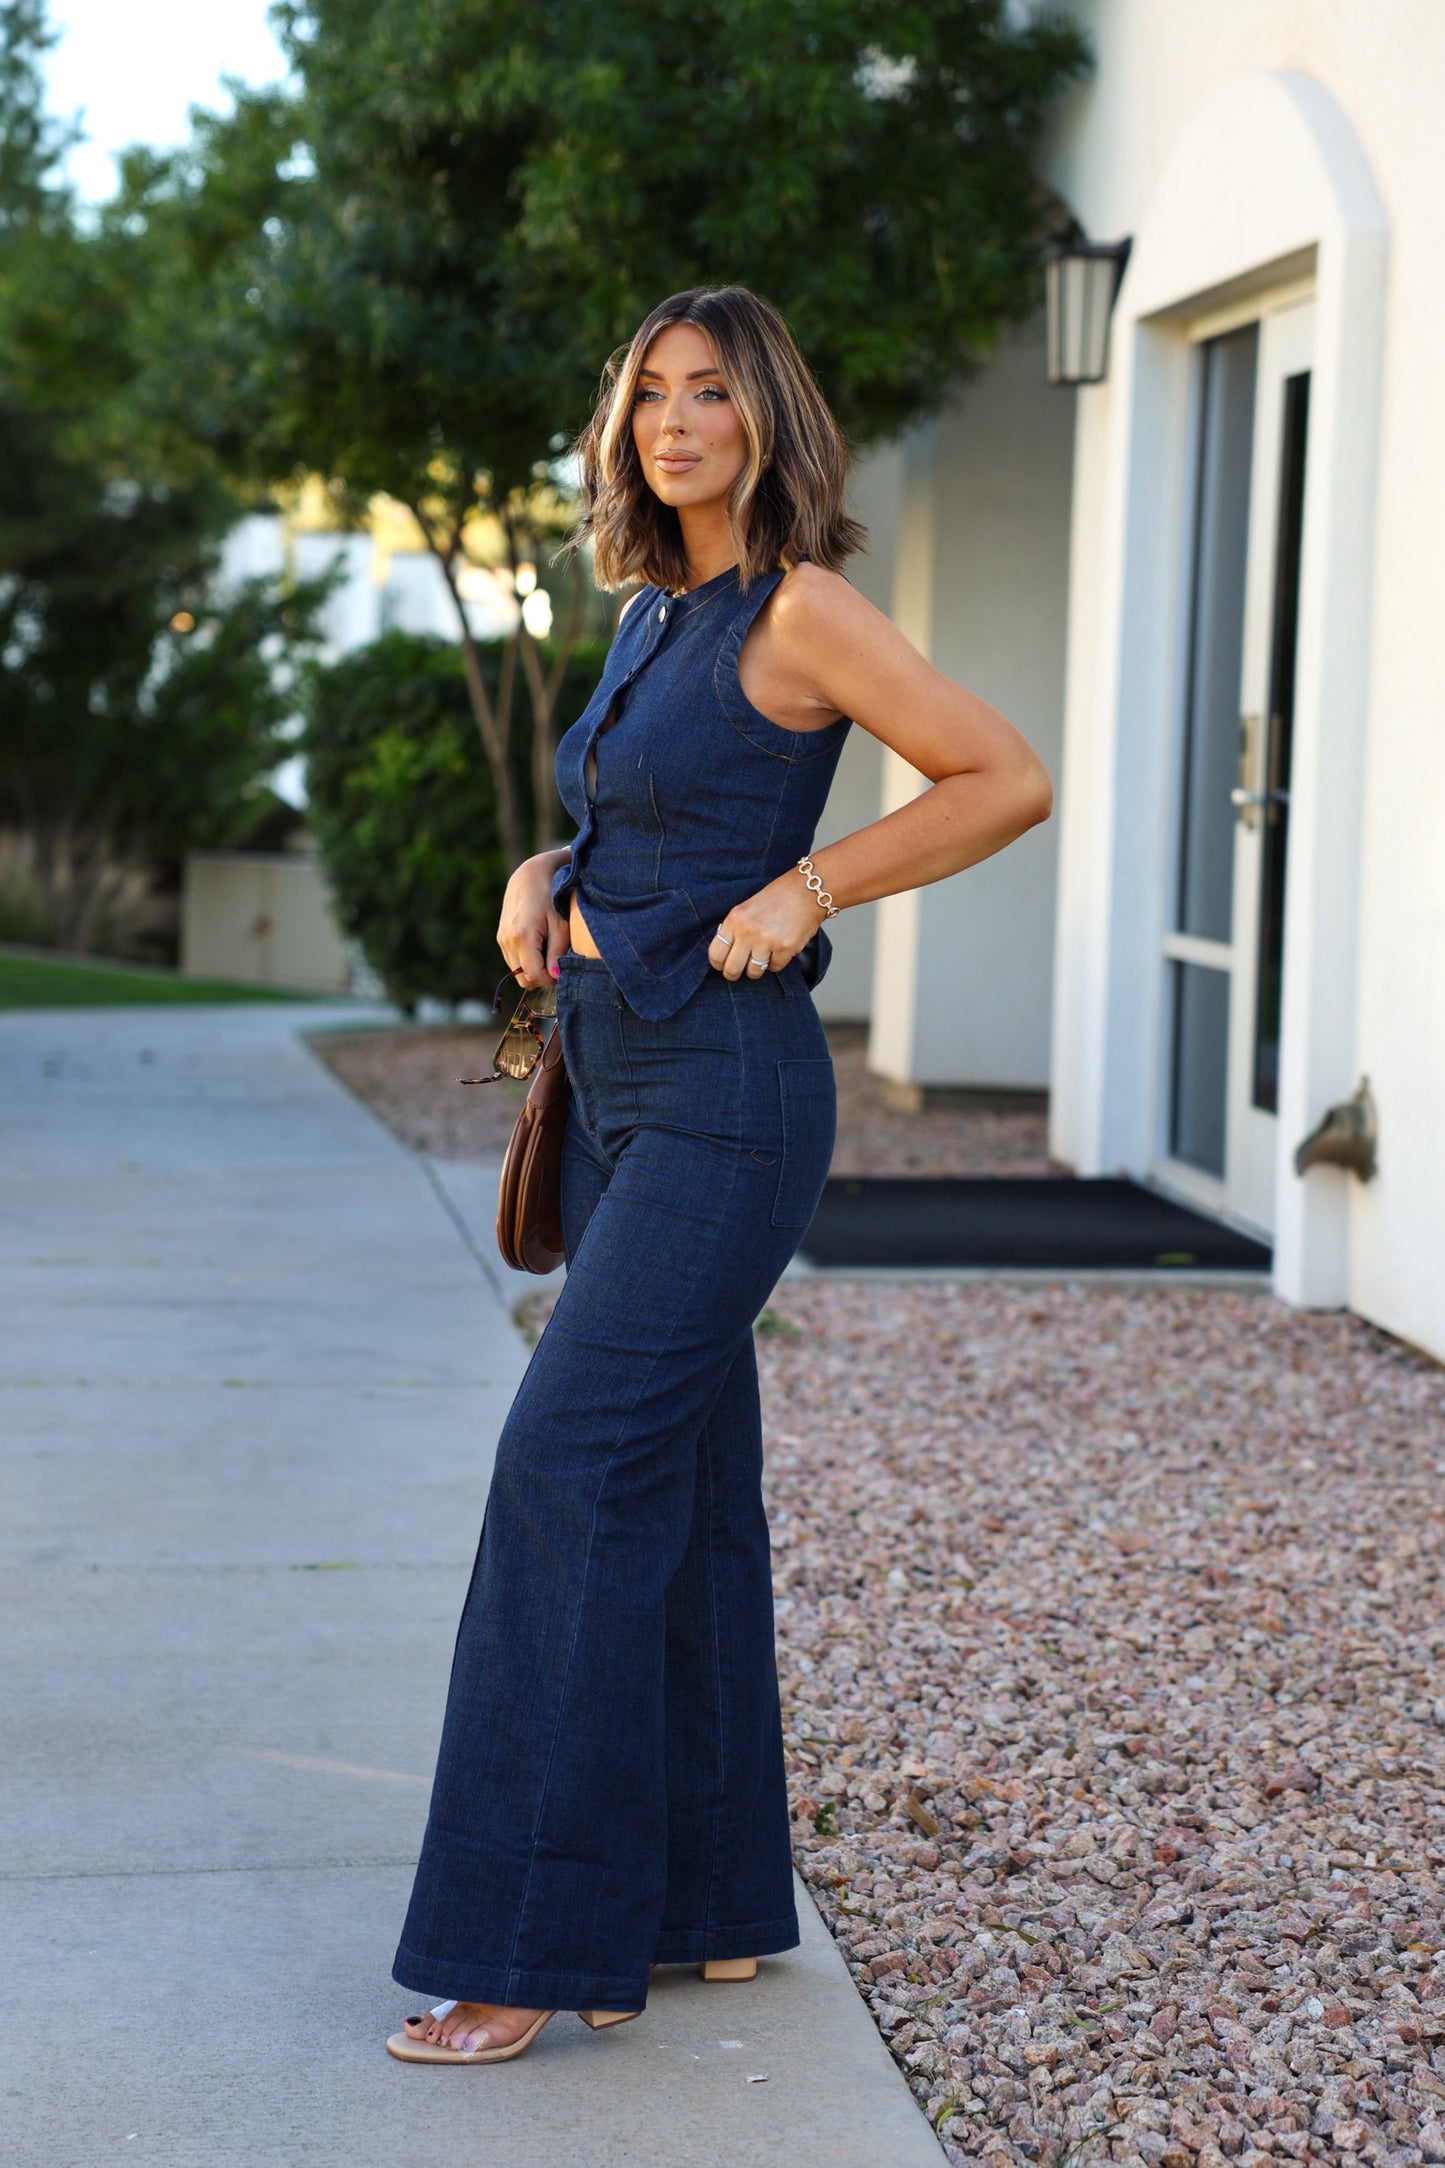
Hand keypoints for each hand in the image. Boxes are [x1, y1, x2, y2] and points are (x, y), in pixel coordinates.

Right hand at [497, 851, 571, 987]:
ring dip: (533, 968)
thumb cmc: (552, 897)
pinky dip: (527, 959)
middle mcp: (507, 940)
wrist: (531, 875)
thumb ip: (557, 952)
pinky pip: (514, 960)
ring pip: (517, 971)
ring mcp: (502, 939)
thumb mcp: (561, 924)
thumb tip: (554, 976)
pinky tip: (539, 943)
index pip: (534, 975)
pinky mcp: (501, 937)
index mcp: (522, 936)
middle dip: (541, 976)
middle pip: (523, 978)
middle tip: (556, 961)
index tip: (562, 969)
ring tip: (548, 948)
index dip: (551, 979)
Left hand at [707, 870, 827, 981]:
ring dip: (757, 969)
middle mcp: (748, 931)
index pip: (715, 954)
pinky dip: (776, 962)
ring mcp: (767, 940)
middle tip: (740, 970)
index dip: (718, 964)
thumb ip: (734, 929)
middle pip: (731, 969)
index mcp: (735, 920)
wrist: (806, 890)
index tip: (724, 964)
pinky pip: (774, 968)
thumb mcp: (746, 909)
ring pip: (754, 972)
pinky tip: (779, 949)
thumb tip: (725, 953)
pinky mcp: (786, 948)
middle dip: (734, 974)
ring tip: (763, 957)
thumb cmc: (776, 898)